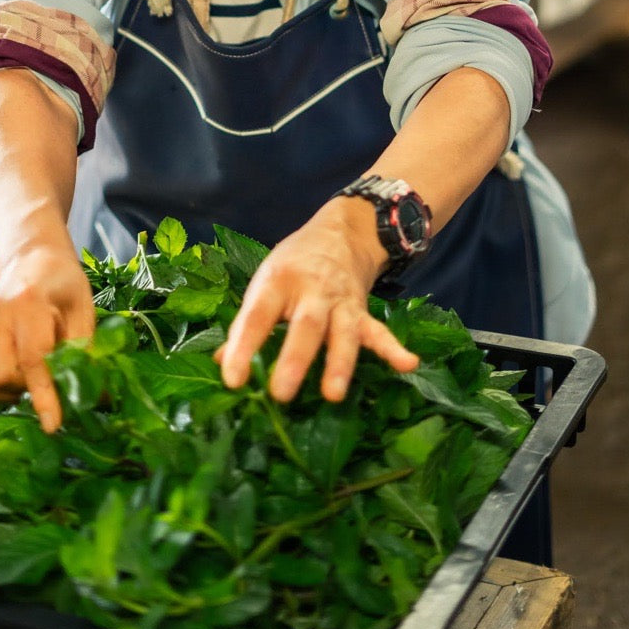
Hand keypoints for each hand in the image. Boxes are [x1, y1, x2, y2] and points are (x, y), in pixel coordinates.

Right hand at [0, 241, 94, 432]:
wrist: (31, 261)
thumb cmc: (62, 286)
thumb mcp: (83, 311)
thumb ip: (85, 353)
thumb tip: (98, 398)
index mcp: (29, 300)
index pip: (33, 357)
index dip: (43, 395)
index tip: (53, 425)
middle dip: (22, 389)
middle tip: (41, 378)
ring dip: (2, 392)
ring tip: (22, 376)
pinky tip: (3, 374)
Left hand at [215, 198, 418, 403]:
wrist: (337, 234)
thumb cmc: (292, 267)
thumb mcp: (264, 284)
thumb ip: (247, 324)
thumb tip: (221, 365)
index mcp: (278, 281)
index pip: (257, 315)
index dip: (243, 347)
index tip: (233, 380)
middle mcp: (312, 290)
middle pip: (306, 325)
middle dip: (295, 359)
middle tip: (281, 394)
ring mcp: (341, 301)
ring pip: (343, 332)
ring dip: (339, 363)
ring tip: (334, 395)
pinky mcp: (361, 311)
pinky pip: (378, 331)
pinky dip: (393, 349)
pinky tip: (408, 365)